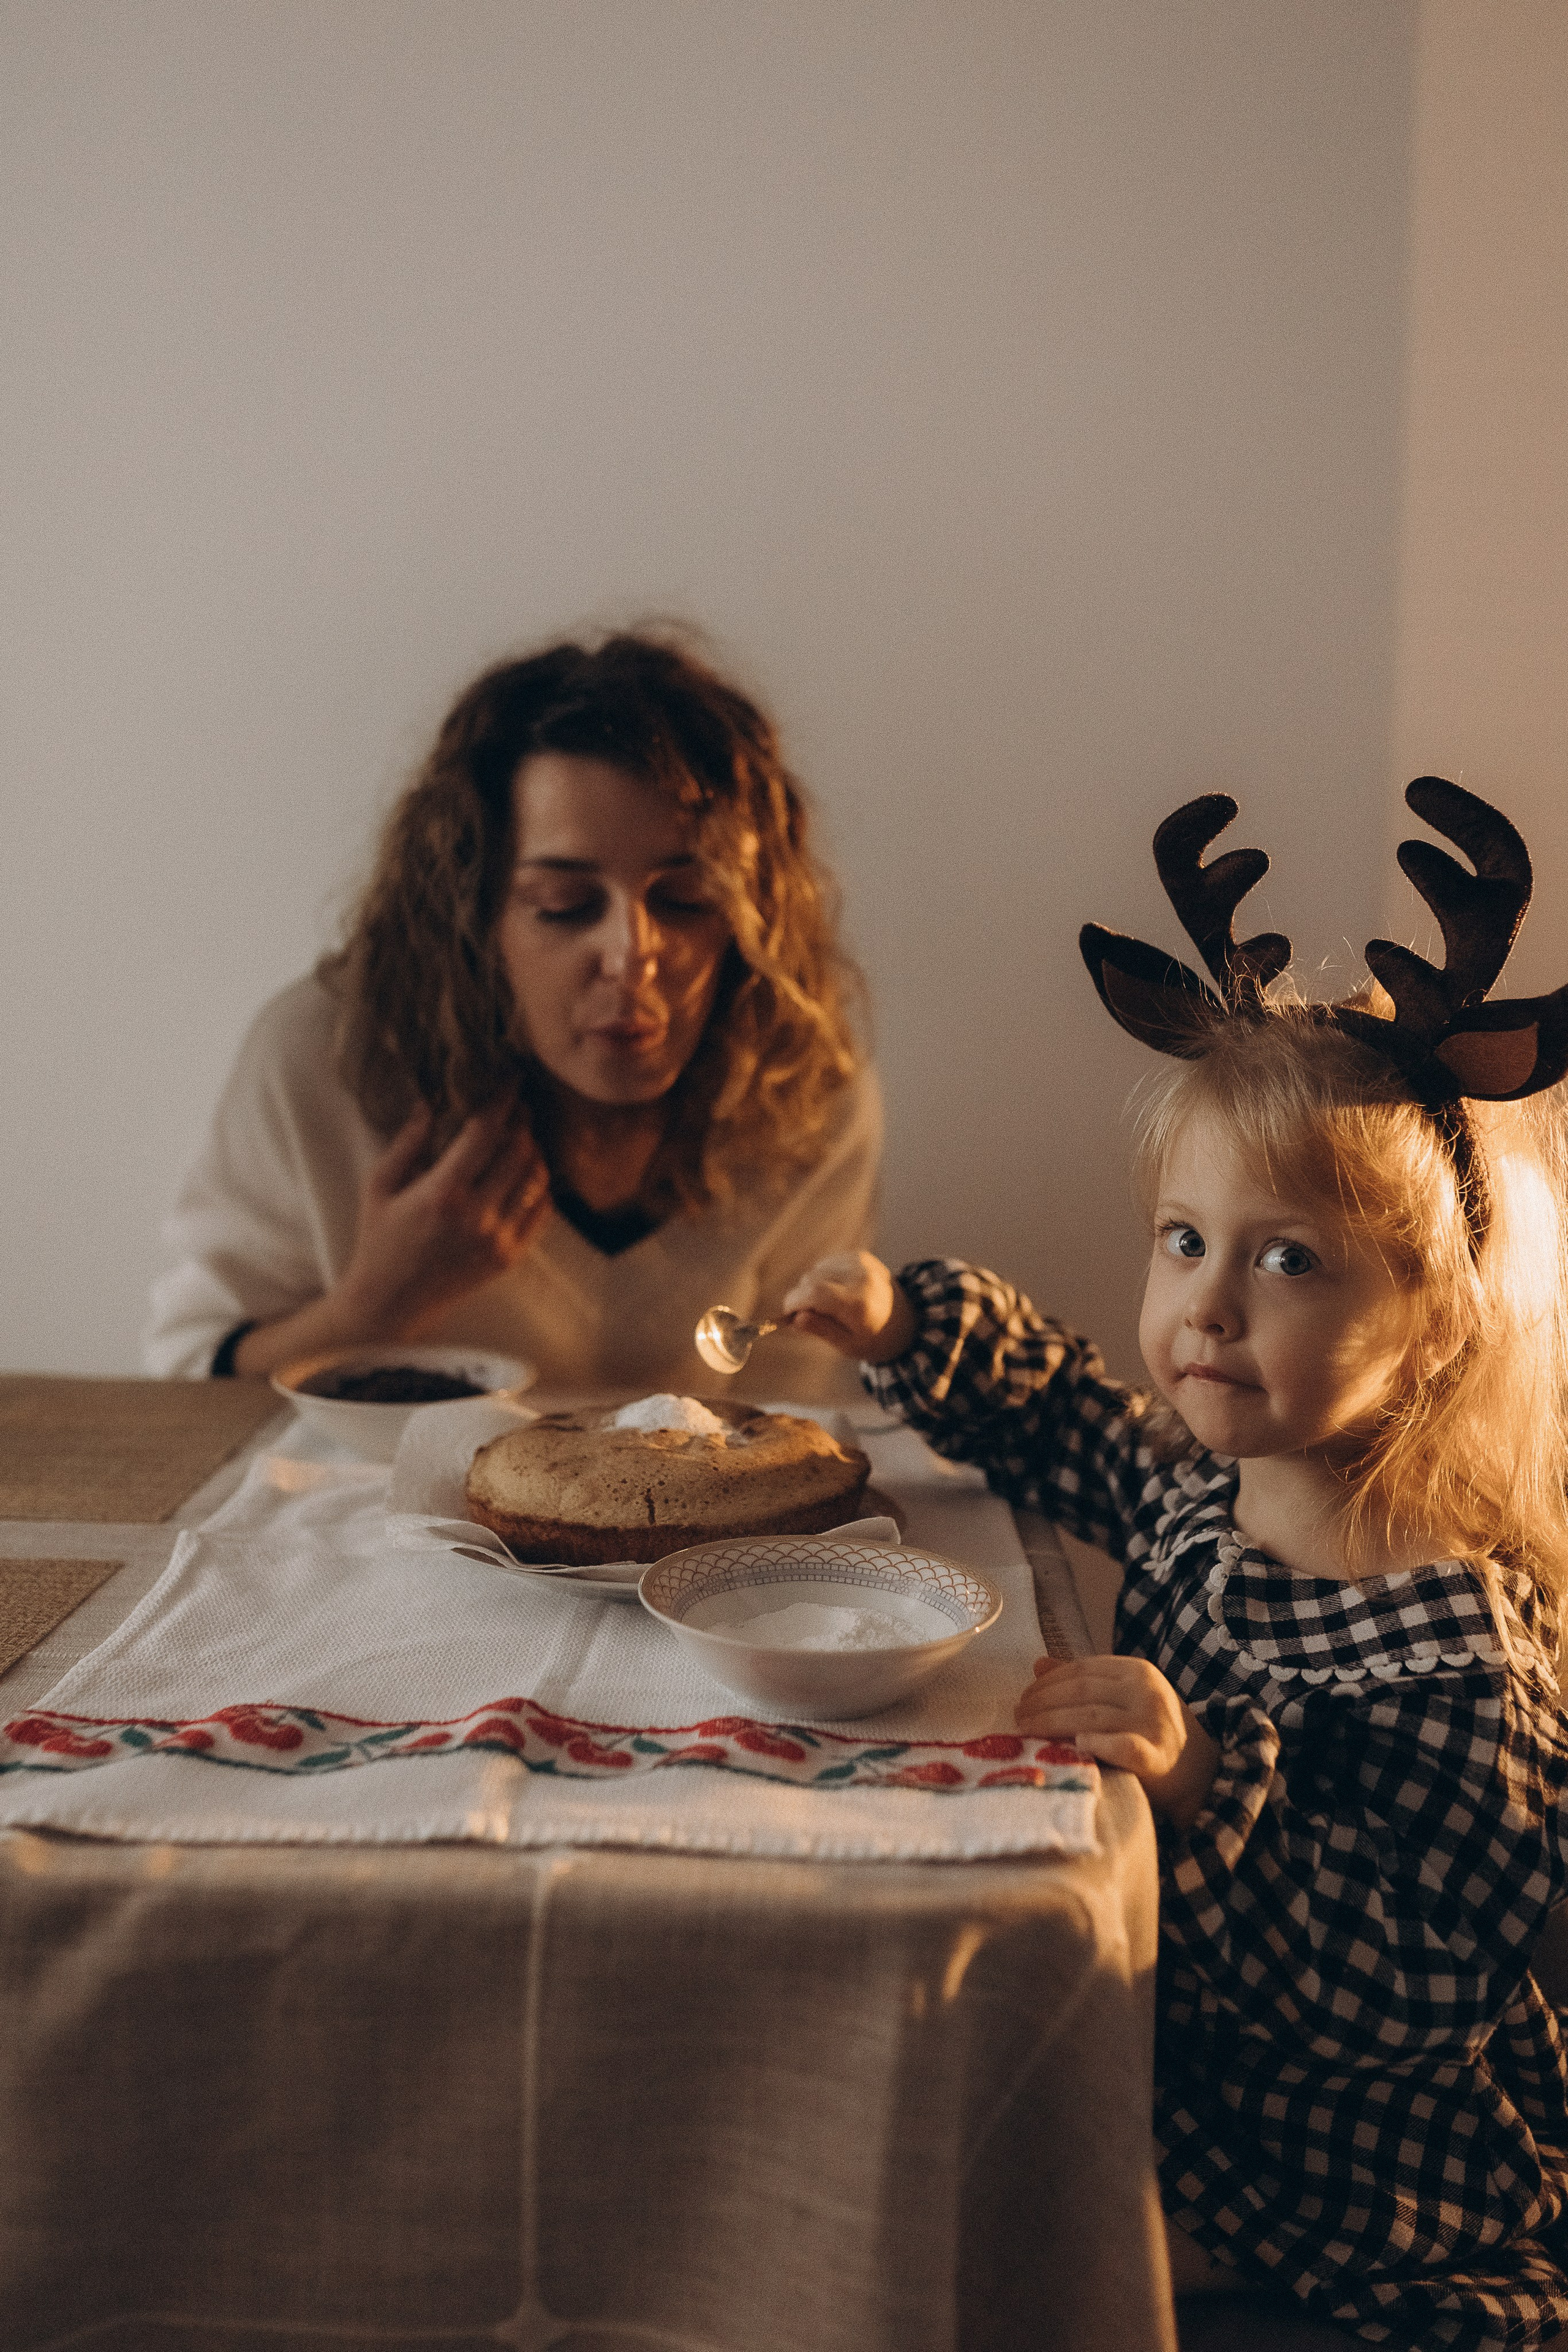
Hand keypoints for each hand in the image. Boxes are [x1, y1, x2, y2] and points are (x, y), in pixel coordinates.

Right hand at [336, 1099, 551, 1337]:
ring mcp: (498, 1239)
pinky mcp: (510, 1257)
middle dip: (521, 1120)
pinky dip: (539, 1185)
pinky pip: (541, 1211)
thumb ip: (407, 1142)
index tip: (510, 1077)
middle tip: (516, 1104)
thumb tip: (431, 1100)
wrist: (390, 1303)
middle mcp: (477, 1216)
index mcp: (442, 1193)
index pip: (486, 1132)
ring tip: (522, 1135)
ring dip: (533, 1150)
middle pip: (520, 1150)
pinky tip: (526, 1171)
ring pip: (536, 1178)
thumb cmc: (378, 1240)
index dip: (503, 1098)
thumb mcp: (379, 1186)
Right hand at [782, 1251, 917, 1362]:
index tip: (788, 1315)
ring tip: (827, 1305)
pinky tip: (836, 1291)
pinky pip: (828, 1262)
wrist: (908, 1323)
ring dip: (813, 1286)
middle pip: (811, 1279)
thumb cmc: (876, 1340)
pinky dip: (824, 1276)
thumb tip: (795, 1318)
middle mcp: (861, 1279)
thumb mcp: (848, 1346)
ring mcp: (863, 1264)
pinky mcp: (863, 1257)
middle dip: (802, 1296)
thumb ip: (821, 1330)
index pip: (813, 1293)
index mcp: (858, 1304)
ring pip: (817, 1269)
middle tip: (809, 1315)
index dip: (794, 1302)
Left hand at [1015, 1654, 1220, 1828]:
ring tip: (1026, 1732)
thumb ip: (1085, 1680)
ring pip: (1091, 1718)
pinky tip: (1077, 1744)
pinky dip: (1099, 1744)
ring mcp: (1151, 1724)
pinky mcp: (1156, 1756)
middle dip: (1042, 1703)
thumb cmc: (1152, 1730)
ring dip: (1052, 1724)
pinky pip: (1124, 1746)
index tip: (1024, 1695)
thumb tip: (1039, 1664)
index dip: (1047, 1682)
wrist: (1201, 1769)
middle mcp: (1145, 1692)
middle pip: (1081, 1692)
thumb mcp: (1124, 1695)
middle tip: (1018, 1715)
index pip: (1081, 1670)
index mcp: (1136, 1671)